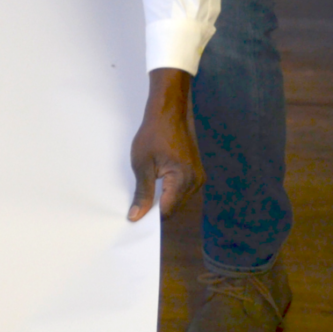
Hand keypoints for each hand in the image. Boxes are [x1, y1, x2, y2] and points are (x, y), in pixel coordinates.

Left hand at [128, 67, 201, 221]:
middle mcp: (195, 182)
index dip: (150, 216)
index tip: (135, 218)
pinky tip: (156, 183)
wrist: (168, 113)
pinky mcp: (196, 172)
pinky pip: (181, 189)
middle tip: (136, 203)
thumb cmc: (153, 135)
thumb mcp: (142, 165)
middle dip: (156, 208)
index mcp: (183, 180)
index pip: (167, 211)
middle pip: (173, 207)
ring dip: (163, 199)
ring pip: (177, 199)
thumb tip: (136, 216)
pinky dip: (169, 190)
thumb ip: (142, 193)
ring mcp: (198, 177)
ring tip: (146, 189)